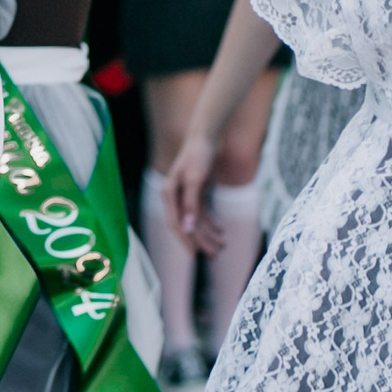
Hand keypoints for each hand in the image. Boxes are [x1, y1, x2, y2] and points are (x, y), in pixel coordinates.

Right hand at [164, 137, 225, 256]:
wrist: (205, 137)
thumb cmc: (198, 156)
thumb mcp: (195, 180)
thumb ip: (191, 205)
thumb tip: (188, 229)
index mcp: (169, 195)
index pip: (176, 224)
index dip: (186, 240)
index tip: (196, 254)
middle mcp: (174, 197)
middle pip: (187, 225)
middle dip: (201, 241)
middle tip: (215, 254)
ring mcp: (185, 196)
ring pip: (196, 221)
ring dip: (208, 234)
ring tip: (222, 246)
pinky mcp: (195, 193)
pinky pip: (202, 213)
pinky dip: (211, 222)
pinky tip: (221, 231)